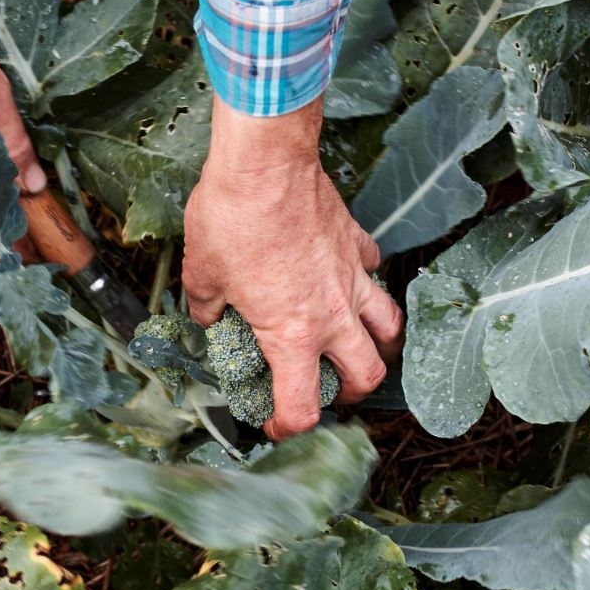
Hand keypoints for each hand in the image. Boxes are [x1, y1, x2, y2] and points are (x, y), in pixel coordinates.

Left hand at [183, 96, 403, 439]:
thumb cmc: (231, 217)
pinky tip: (346, 278)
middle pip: (367, 375)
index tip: (274, 424)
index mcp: (292, 333)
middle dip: (351, 394)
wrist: (264, 162)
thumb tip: (207, 316)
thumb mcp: (201, 275)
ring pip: (388, 327)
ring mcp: (351, 277)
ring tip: (357, 345)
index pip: (302, 404)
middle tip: (328, 389)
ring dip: (377, 345)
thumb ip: (208, 308)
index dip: (287, 426)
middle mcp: (332, 313)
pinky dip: (366, 281)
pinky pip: (373, 271)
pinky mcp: (356, 242)